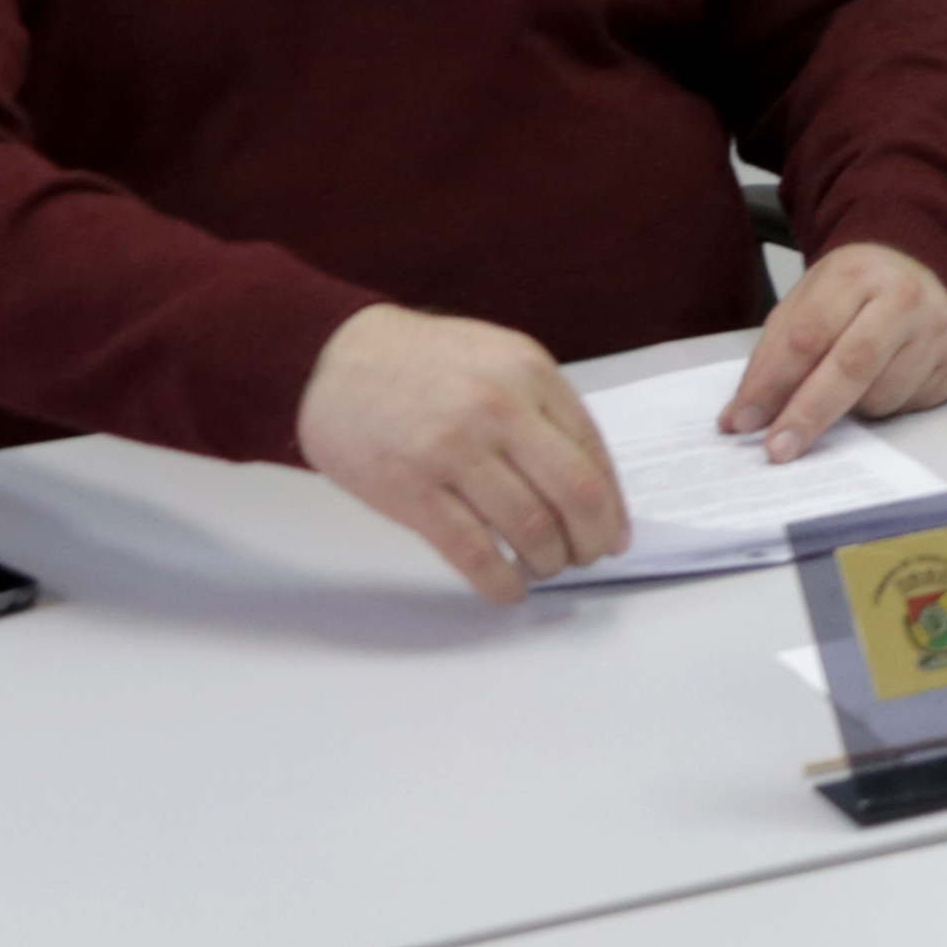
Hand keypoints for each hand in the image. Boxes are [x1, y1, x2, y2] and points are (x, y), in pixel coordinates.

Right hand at [297, 305, 627, 601]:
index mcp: (530, 375)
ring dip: (548, 563)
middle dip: (590, 540)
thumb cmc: (424, 364)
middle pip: (575, 495)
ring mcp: (452, 449)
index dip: (611, 507)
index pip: (593, 454)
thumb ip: (545, 412)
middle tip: (585, 558)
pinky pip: (472, 551)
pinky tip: (507, 589)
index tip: (612, 534)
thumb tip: (590, 487)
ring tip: (543, 568)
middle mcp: (498, 409)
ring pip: (530, 528)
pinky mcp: (410, 488)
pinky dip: (500, 581)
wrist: (333, 357)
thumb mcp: (500, 360)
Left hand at [728, 239, 946, 457]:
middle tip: (779, 449)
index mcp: (854, 274)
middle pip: (851, 367)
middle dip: (809, 413)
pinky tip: (887, 378)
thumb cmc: (854, 292)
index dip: (773, 384)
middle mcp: (904, 296)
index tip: (744, 422)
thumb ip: (772, 357)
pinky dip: (886, 404)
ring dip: (852, 408)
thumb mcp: (805, 303)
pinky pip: (910, 405)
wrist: (919, 266)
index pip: (808, 337)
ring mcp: (939, 326)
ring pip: (881, 396)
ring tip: (852, 382)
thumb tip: (742, 417)